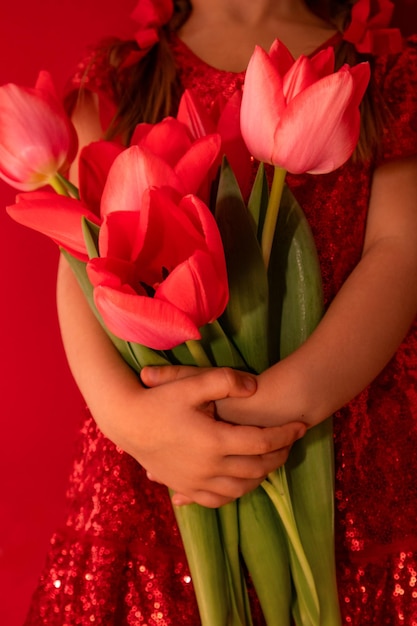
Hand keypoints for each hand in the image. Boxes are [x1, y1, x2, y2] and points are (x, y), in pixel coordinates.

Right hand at [139, 366, 305, 506]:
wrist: (126, 422)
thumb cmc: (159, 400)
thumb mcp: (191, 383)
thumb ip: (225, 380)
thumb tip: (255, 386)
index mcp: (214, 441)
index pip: (262, 443)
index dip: (285, 434)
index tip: (300, 425)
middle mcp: (209, 468)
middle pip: (257, 468)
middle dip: (279, 455)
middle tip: (291, 442)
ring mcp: (196, 482)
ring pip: (241, 488)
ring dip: (262, 475)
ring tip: (271, 459)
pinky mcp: (184, 487)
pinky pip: (218, 499)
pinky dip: (237, 492)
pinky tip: (242, 481)